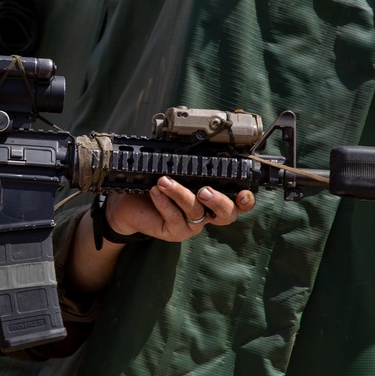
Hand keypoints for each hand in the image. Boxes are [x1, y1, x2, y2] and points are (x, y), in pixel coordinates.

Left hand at [106, 177, 254, 242]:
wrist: (129, 204)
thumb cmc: (155, 184)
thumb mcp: (175, 171)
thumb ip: (188, 164)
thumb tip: (194, 143)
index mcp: (213, 198)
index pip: (238, 203)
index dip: (245, 201)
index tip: (243, 193)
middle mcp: (207, 213)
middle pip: (226, 215)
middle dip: (218, 202)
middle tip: (204, 190)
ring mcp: (191, 225)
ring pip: (195, 211)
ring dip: (181, 194)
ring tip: (164, 181)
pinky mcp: (174, 232)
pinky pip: (174, 218)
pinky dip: (164, 203)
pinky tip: (155, 192)